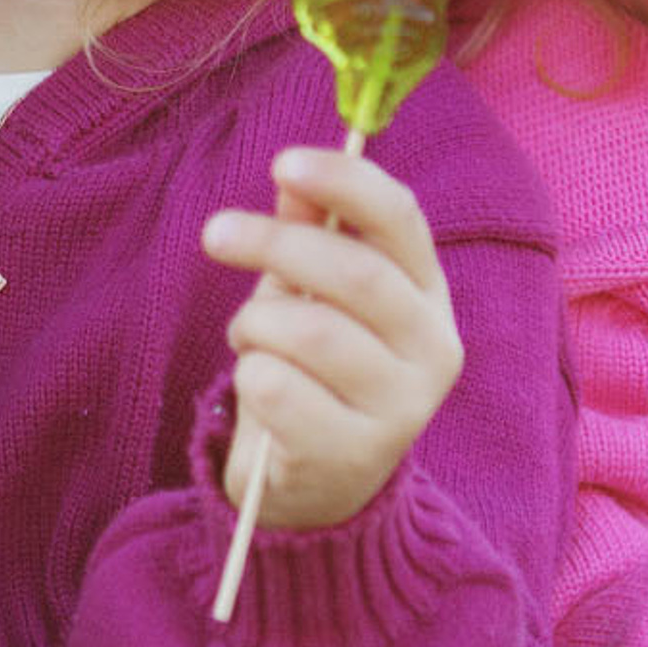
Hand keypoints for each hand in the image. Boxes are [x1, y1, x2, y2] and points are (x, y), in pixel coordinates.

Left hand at [203, 147, 461, 531]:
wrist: (317, 484)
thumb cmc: (313, 368)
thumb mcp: (311, 292)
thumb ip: (308, 234)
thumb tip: (293, 180)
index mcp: (428, 294)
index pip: (401, 219)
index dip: (343, 182)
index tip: (281, 162)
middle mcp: (432, 349)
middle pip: (356, 272)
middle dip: (275, 242)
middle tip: (215, 233)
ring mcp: (401, 409)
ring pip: (312, 332)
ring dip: (256, 322)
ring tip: (247, 335)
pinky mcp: (355, 456)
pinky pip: (278, 389)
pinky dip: (249, 374)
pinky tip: (258, 387)